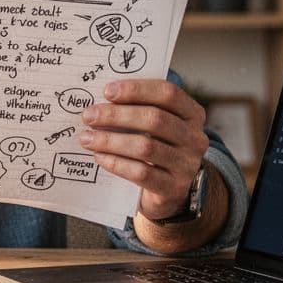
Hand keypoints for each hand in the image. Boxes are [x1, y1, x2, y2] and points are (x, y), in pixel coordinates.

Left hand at [79, 79, 208, 220]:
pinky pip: (142, 173)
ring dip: (111, 140)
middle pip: (155, 119)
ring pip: (146, 147)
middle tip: (89, 116)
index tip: (107, 91)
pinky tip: (99, 157)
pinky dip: (117, 163)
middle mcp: (195, 138)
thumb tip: (101, 98)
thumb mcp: (153, 126)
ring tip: (87, 138)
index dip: (136, 90)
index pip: (168, 93)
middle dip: (117, 115)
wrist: (167, 192)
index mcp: (192, 114)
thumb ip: (136, 108)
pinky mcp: (174, 188)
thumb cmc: (154, 147)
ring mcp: (187, 165)